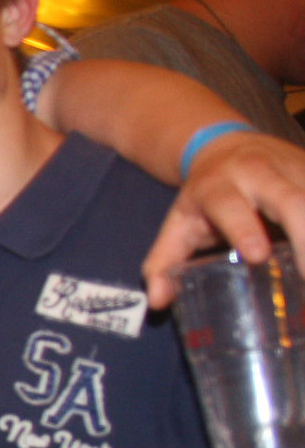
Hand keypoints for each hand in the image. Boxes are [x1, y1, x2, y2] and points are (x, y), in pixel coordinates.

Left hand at [144, 131, 304, 308]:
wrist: (224, 145)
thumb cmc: (203, 196)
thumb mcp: (177, 225)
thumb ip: (164, 263)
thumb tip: (157, 302)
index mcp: (219, 186)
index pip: (231, 207)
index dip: (244, 229)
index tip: (257, 255)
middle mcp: (261, 172)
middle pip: (292, 200)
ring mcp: (296, 168)